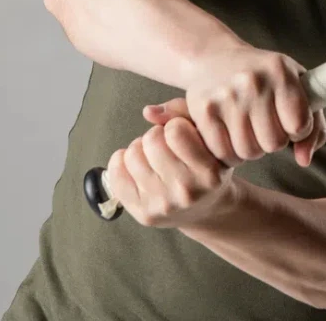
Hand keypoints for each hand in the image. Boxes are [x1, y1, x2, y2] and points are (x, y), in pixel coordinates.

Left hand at [106, 116, 235, 227]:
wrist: (207, 210)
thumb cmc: (208, 167)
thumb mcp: (210, 138)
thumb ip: (185, 114)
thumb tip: (148, 112)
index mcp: (208, 172)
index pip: (176, 131)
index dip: (176, 125)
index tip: (182, 133)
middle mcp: (186, 191)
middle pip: (152, 141)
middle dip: (156, 135)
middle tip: (165, 144)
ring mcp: (162, 204)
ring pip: (132, 155)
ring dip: (140, 149)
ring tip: (153, 156)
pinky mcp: (142, 213)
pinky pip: (116, 175)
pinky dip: (121, 162)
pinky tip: (136, 165)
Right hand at [145, 45, 325, 167]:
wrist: (214, 58)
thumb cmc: (266, 78)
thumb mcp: (298, 89)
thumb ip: (314, 126)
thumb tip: (304, 160)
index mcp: (280, 71)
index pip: (299, 126)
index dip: (298, 130)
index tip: (289, 120)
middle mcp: (252, 81)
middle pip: (273, 143)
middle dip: (273, 140)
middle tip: (265, 124)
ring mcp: (225, 96)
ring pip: (248, 152)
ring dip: (251, 148)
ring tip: (248, 128)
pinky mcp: (202, 111)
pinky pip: (223, 153)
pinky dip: (229, 152)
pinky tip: (230, 134)